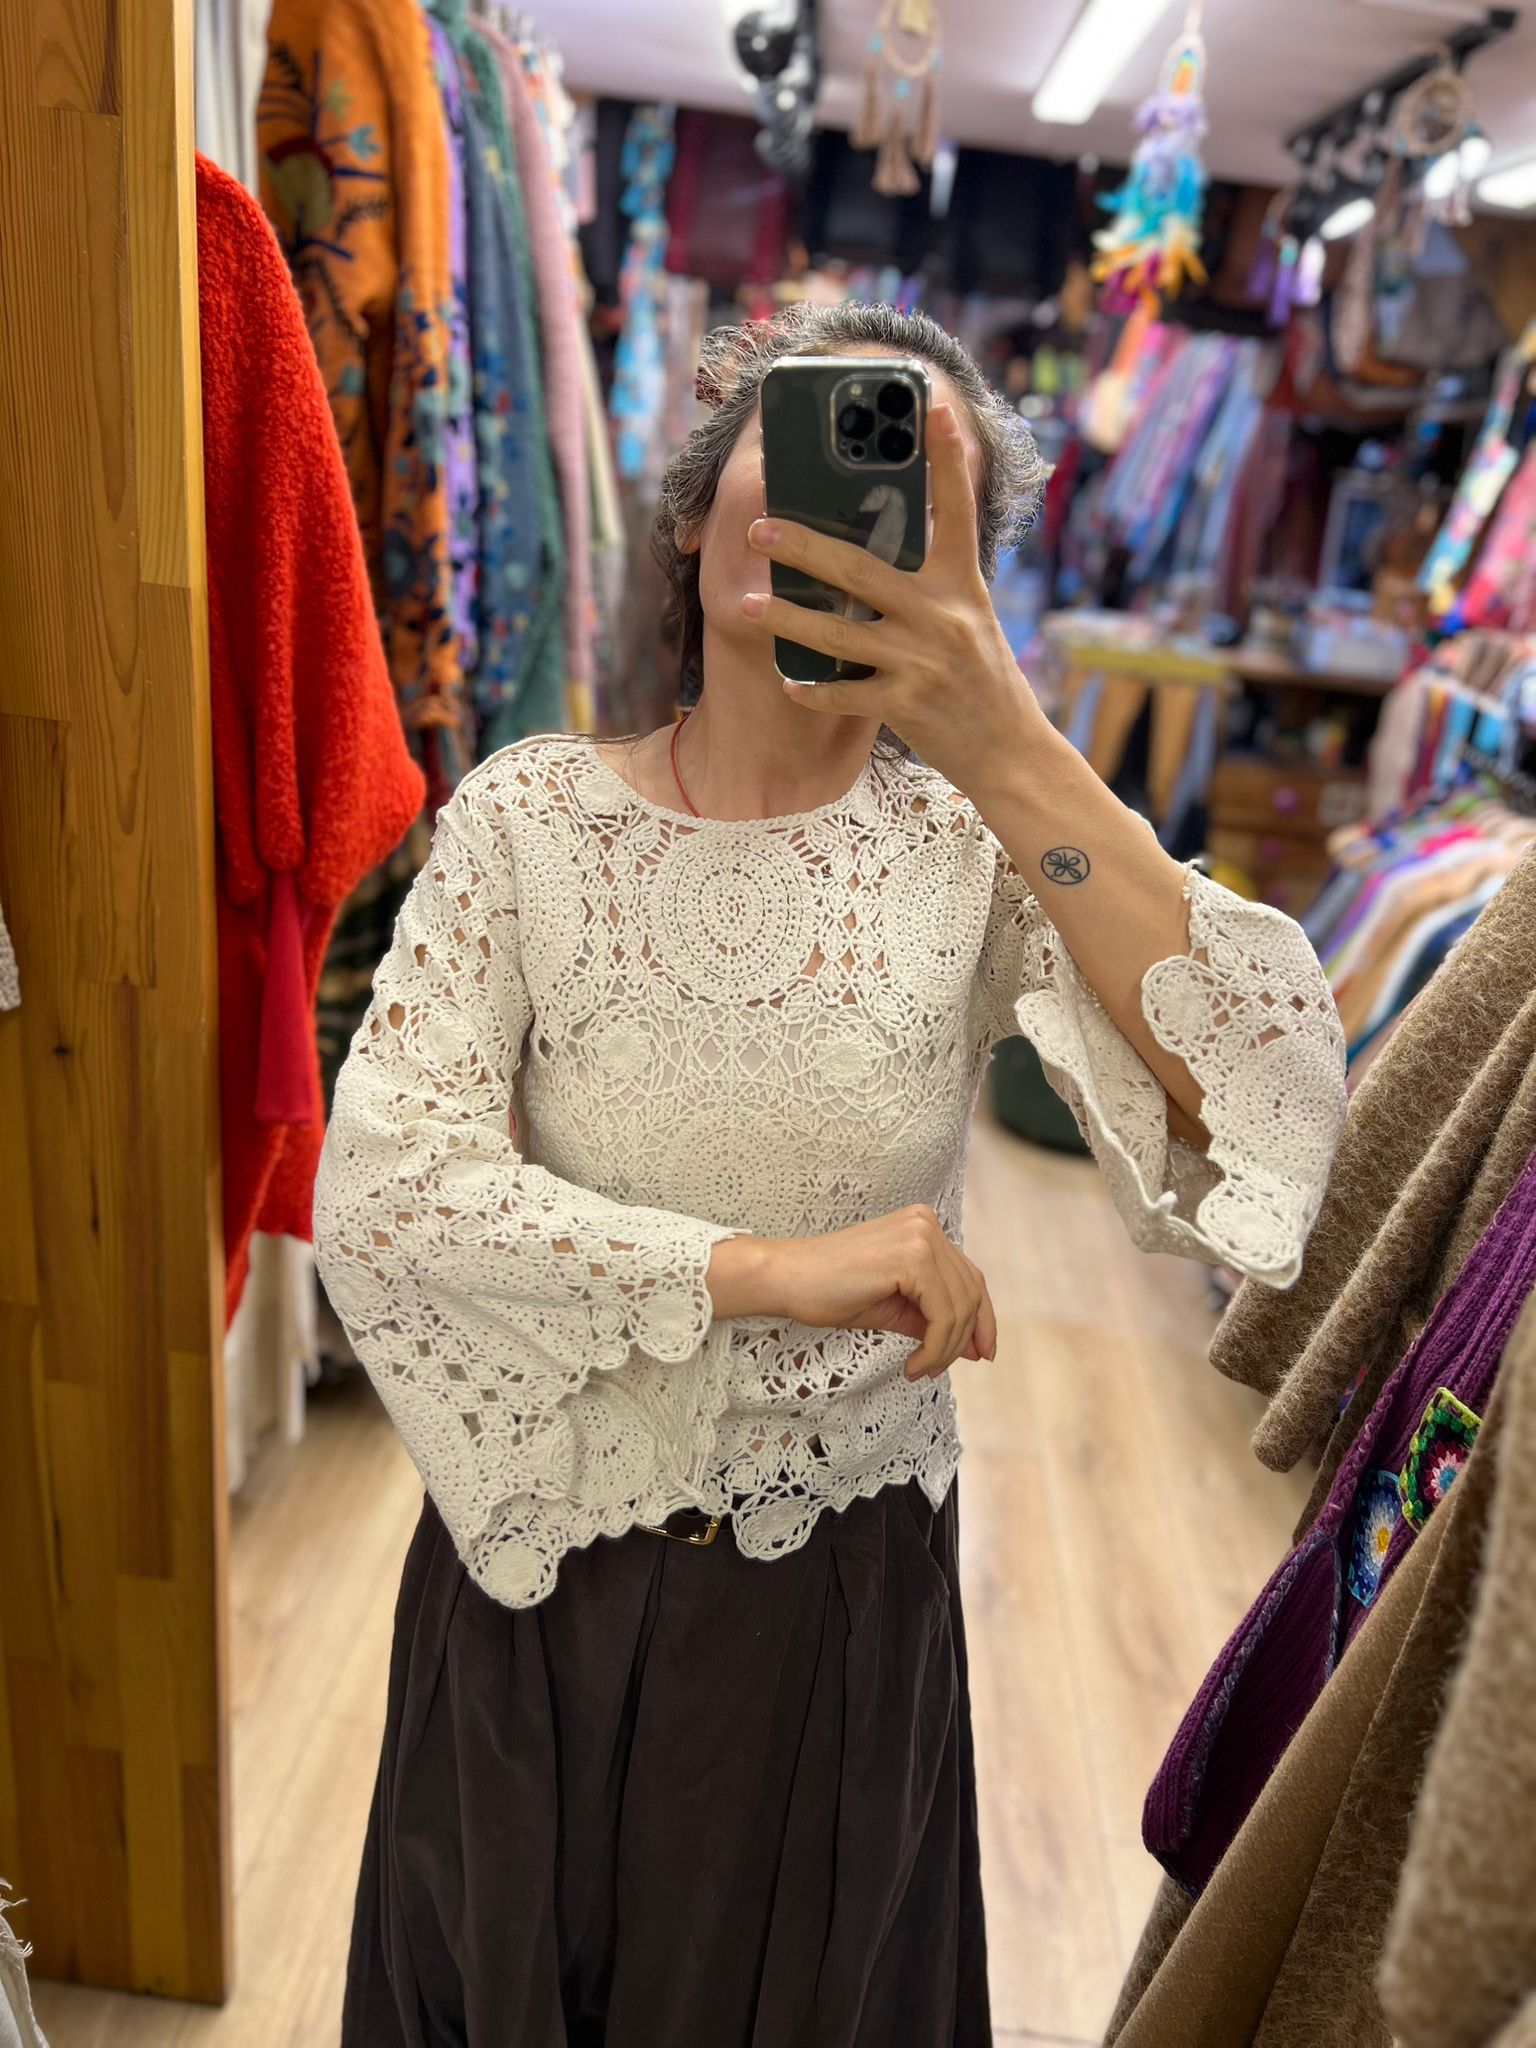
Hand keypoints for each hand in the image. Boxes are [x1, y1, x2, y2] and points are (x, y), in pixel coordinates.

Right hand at [707, 1205, 997, 1381]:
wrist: (787, 1280)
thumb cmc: (830, 1292)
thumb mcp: (894, 1307)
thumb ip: (932, 1318)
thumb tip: (972, 1348)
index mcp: (923, 1228)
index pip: (969, 1277)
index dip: (982, 1319)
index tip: (982, 1354)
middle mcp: (927, 1224)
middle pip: (970, 1292)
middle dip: (964, 1339)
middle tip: (938, 1370)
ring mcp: (921, 1237)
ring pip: (960, 1306)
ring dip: (946, 1349)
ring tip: (920, 1369)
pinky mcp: (912, 1257)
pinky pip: (942, 1314)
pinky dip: (935, 1347)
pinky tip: (913, 1365)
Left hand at [740, 404, 1040, 800]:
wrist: (1009, 749)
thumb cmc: (981, 676)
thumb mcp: (968, 617)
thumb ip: (927, 584)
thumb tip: (864, 553)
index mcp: (962, 584)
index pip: (955, 510)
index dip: (947, 458)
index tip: (931, 408)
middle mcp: (942, 616)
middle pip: (859, 570)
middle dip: (802, 546)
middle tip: (760, 526)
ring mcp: (922, 662)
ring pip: (837, 634)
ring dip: (784, 619)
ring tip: (745, 603)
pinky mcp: (907, 705)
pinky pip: (844, 694)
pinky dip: (812, 691)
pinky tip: (787, 683)